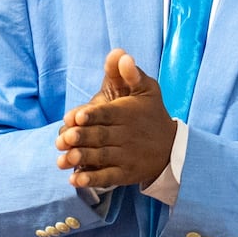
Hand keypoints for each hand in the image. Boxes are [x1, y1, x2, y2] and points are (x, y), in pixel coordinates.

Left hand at [56, 49, 175, 188]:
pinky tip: (75, 180)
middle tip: (65, 138)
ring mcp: (126, 156)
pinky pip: (108, 177)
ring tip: (64, 159)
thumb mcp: (148, 89)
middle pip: (101, 136)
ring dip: (82, 159)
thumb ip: (131, 74)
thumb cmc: (153, 113)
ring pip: (102, 157)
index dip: (91, 115)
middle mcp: (126, 135)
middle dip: (83, 138)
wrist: (173, 148)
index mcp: (128, 113)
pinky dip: (92, 180)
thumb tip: (123, 56)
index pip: (108, 114)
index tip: (76, 117)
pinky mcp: (125, 173)